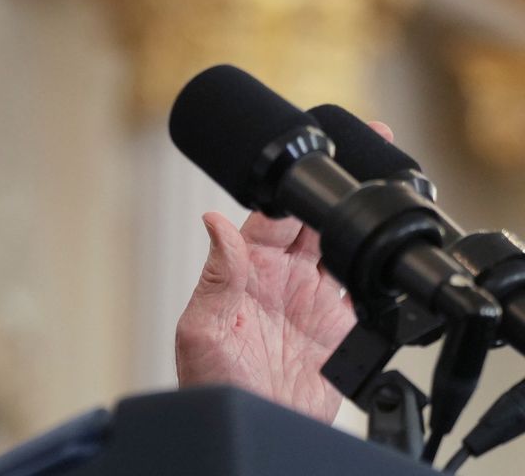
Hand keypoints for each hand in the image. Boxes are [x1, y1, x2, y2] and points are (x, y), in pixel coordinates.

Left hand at [173, 121, 395, 421]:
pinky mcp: (340, 326)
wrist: (252, 424)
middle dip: (334, 194)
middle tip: (362, 168)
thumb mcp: (203, 329)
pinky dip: (377, 273)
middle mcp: (282, 277)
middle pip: (314, 222)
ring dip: (359, 227)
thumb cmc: (210, 380)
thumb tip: (213, 222)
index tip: (316, 165)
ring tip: (382, 203)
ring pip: (342, 248)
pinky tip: (387, 256)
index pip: (274, 215)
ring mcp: (313, 300)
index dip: (295, 189)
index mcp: (248, 267)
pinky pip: (365, 290)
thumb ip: (216, 277)